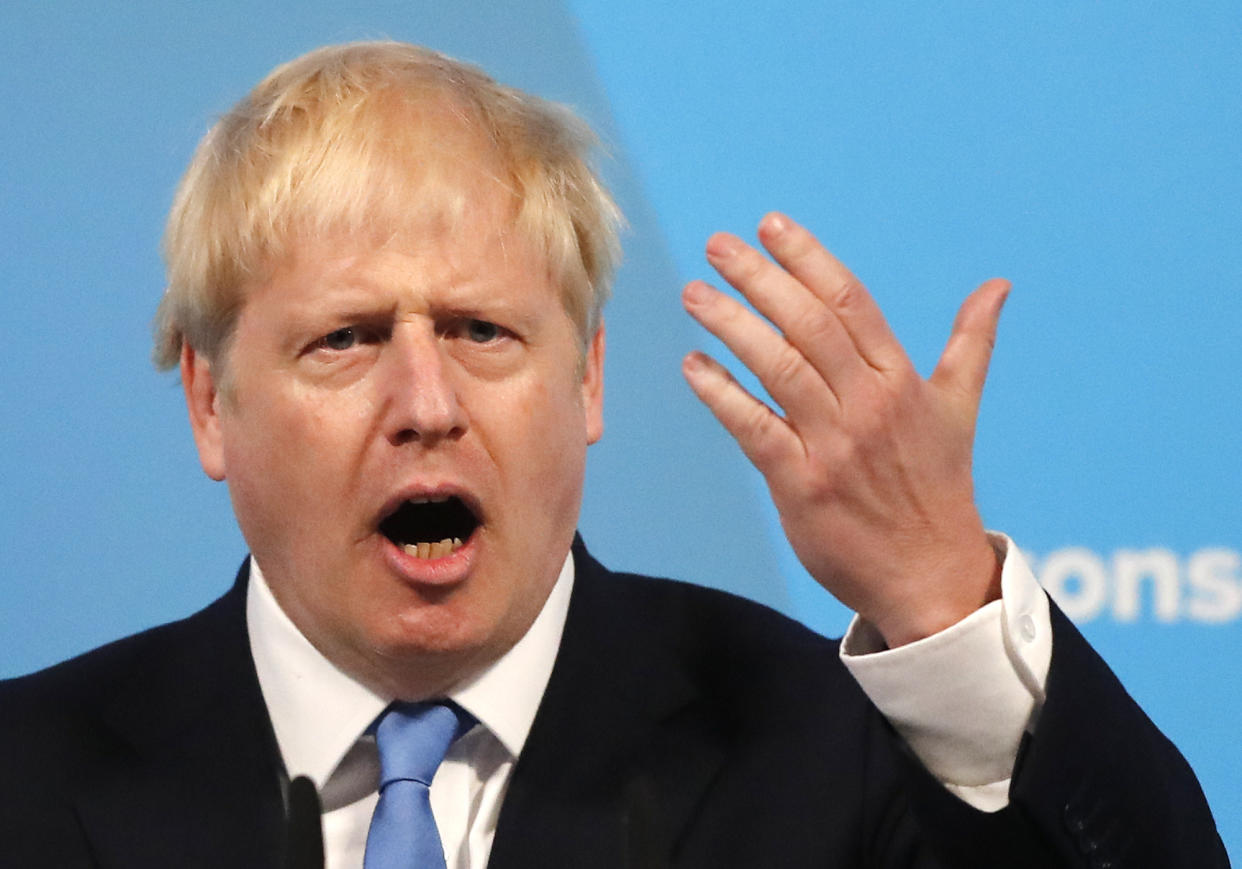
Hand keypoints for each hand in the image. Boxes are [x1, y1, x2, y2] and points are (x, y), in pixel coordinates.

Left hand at [681, 213, 1007, 646]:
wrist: (932, 577)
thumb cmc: (939, 488)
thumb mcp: (960, 409)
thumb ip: (970, 343)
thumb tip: (998, 285)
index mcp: (903, 381)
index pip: (850, 302)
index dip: (808, 258)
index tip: (771, 224)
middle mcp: (869, 405)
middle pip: (808, 325)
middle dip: (760, 278)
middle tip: (718, 245)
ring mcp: (833, 445)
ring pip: (777, 368)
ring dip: (732, 326)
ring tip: (694, 293)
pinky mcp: (801, 485)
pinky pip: (754, 429)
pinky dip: (721, 394)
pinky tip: (694, 365)